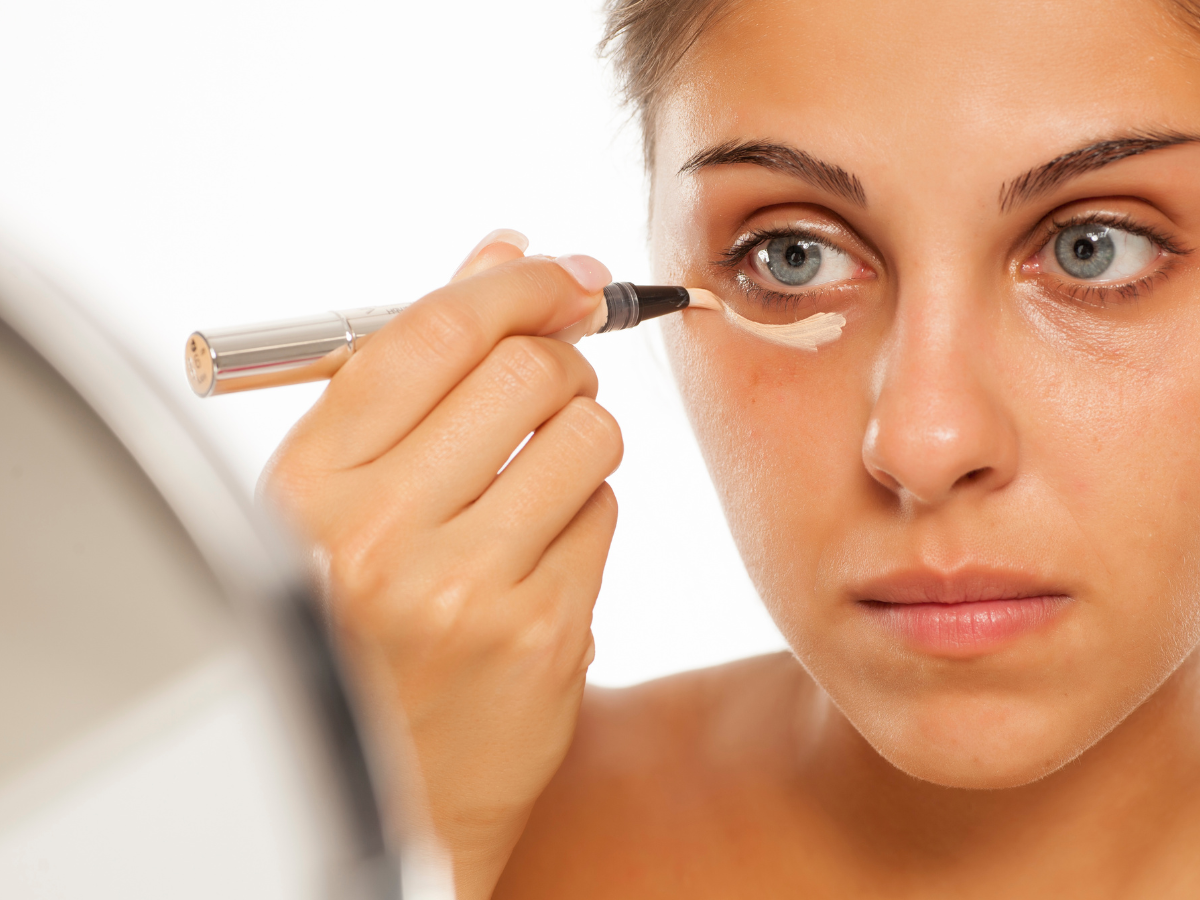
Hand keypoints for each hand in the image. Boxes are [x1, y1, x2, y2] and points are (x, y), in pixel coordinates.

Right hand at [260, 230, 621, 897]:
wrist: (390, 786)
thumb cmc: (359, 626)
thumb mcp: (341, 498)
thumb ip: (417, 368)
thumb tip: (501, 253)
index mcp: (308, 484)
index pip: (431, 333)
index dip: (516, 285)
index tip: (564, 277)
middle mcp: (380, 532)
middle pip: (527, 371)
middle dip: (561, 360)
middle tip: (552, 383)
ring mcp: (466, 589)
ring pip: (587, 436)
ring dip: (579, 439)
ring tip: (538, 480)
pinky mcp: (542, 635)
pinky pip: (605, 514)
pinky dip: (587, 513)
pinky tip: (542, 553)